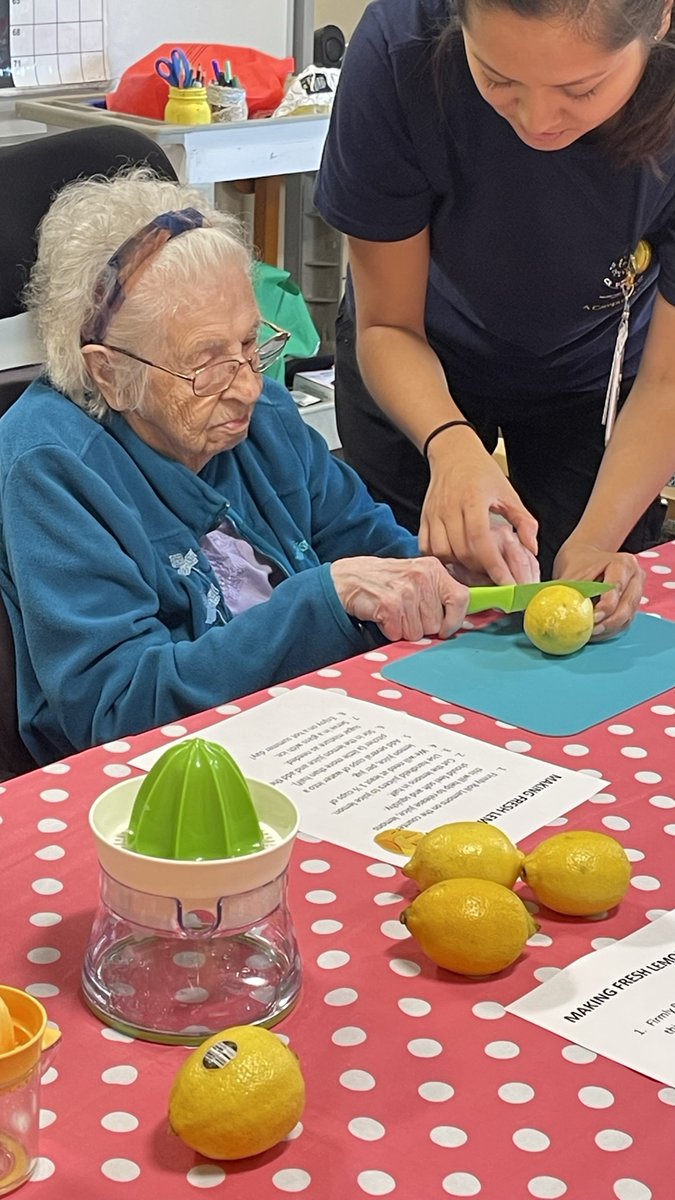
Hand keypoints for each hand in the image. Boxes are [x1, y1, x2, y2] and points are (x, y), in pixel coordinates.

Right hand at [330, 556, 468, 641]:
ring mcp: (406, 591)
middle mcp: (421, 577)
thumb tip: (457, 619)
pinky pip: (398, 634)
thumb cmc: (383, 580)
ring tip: (393, 612)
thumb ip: (438, 592)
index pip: (461, 598)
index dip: (455, 619)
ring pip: (417, 633)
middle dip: (421, 625)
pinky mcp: (390, 606)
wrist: (347, 578)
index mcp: (433, 568)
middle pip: (436, 623)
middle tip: (405, 612)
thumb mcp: (416, 575)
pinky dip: (389, 631)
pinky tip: (382, 616)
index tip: (445, 628)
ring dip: (403, 629)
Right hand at [419, 433, 538, 583]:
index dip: (493, 564)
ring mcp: (433, 514)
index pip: (480, 539)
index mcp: (473, 500)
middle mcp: (449, 508)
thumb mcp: (508, 493)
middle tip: (495, 578)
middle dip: (480, 570)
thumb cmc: (482, 473)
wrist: (453, 454)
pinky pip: (427, 549)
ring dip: (459, 566)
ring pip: (442, 553)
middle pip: (461, 551)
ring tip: (475, 569)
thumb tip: (532, 549)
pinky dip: (441, 560)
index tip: (506, 581)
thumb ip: (524, 521)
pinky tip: (455, 561)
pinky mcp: (424, 519)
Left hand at [553, 541, 644, 638]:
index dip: (606, 607)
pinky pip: (624, 623)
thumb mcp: (572, 572)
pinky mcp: (632, 606)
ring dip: (609, 630)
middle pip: (627, 606)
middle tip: (591, 632)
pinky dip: (610, 631)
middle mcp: (635, 578)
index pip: (617, 588)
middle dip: (609, 623)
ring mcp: (636, 593)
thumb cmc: (578, 562)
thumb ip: (569, 591)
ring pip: (627, 617)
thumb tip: (558, 611)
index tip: (593, 618)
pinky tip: (595, 634)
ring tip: (590, 636)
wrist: (585, 557)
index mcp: (623, 564)